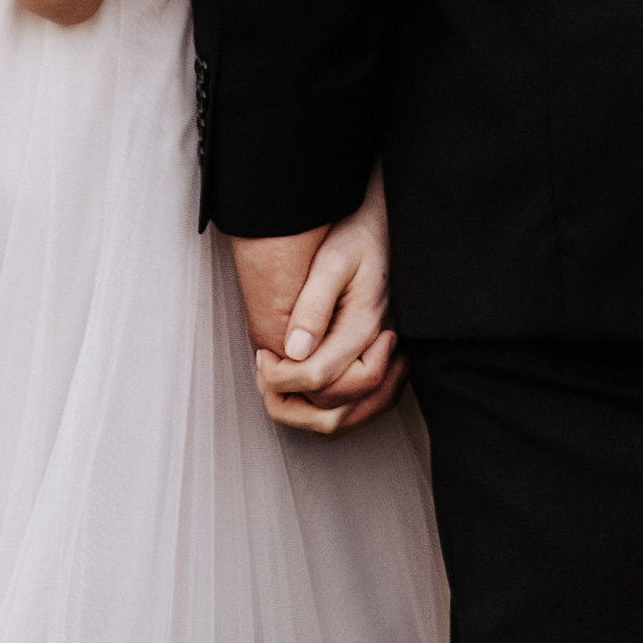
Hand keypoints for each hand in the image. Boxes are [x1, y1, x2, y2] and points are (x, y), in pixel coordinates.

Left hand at [231, 204, 403, 436]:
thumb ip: (313, 306)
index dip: (281, 377)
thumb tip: (294, 351)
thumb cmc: (356, 235)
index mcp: (364, 327)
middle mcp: (376, 351)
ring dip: (308, 414)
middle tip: (265, 373)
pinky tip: (308, 394)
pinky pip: (360, 408)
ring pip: (347, 417)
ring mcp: (381, 360)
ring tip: (280, 388)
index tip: (261, 356)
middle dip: (290, 401)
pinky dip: (332, 412)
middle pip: (333, 410)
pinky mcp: (379, 361)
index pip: (319, 378)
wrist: (381, 224)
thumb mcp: (331, 259)